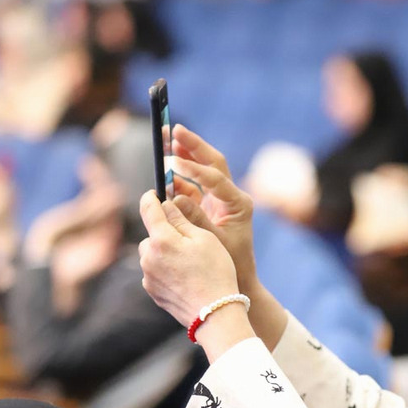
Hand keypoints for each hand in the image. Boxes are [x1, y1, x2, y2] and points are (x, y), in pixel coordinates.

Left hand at [138, 190, 240, 327]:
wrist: (215, 313)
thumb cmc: (215, 272)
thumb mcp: (205, 238)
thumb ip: (182, 219)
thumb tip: (166, 205)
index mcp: (161, 239)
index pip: (148, 209)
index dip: (151, 197)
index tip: (154, 193)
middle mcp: (148, 257)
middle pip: (152, 234)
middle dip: (165, 233)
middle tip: (189, 240)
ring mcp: (148, 276)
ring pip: (152, 254)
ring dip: (165, 253)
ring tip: (189, 263)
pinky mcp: (152, 292)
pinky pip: (155, 272)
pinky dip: (166, 270)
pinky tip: (185, 278)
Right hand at [168, 124, 259, 294]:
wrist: (240, 279)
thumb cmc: (231, 264)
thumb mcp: (214, 242)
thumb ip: (195, 219)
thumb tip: (175, 198)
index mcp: (239, 204)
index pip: (215, 178)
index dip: (193, 169)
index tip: (173, 162)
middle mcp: (232, 196)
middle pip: (213, 162)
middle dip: (193, 146)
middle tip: (173, 129)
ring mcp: (221, 199)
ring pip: (204, 169)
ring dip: (186, 155)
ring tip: (168, 140)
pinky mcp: (210, 205)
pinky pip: (194, 184)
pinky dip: (180, 176)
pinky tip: (167, 168)